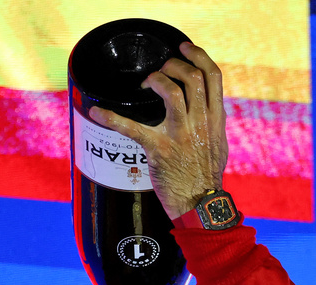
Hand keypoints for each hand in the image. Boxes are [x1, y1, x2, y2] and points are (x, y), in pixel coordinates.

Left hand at [88, 42, 228, 219]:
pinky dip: (112, 119)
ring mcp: (181, 135)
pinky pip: (133, 129)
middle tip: (160, 70)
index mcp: (215, 120)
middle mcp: (201, 123)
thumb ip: (211, 123)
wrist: (200, 205)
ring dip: (156, 80)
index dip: (198, 56)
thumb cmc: (206, 178)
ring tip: (147, 85)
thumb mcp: (218, 144)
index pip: (213, 77)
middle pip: (192, 77)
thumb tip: (205, 107)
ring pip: (172, 91)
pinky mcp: (160, 150)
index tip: (184, 48)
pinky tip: (98, 113)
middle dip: (173, 65)